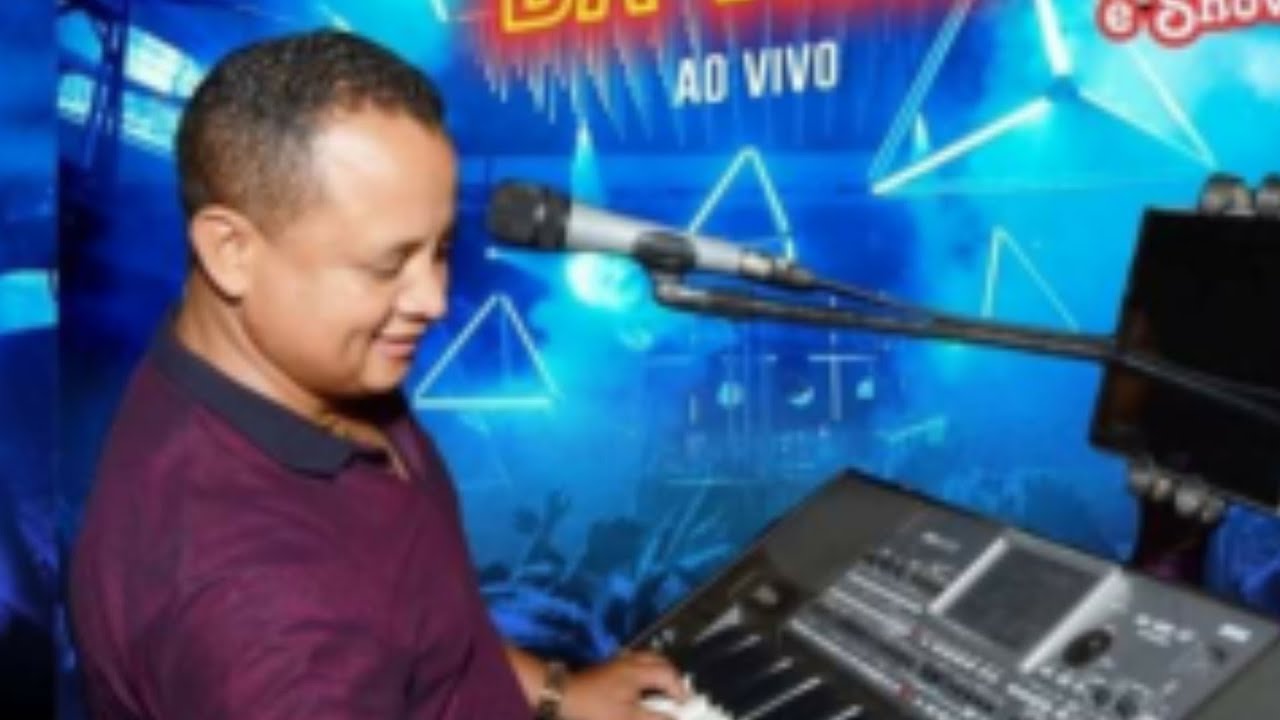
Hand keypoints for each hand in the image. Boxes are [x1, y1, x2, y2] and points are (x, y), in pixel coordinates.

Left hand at [560, 651, 688, 719]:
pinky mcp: (610, 667)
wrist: (563, 695)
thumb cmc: (596, 707)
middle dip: (673, 677)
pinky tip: (643, 686)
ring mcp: (620, 662)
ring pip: (648, 659)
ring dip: (660, 672)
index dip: (680, 690)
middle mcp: (631, 661)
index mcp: (639, 671)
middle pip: (660, 661)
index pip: (669, 674)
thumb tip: (675, 719)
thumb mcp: (628, 718)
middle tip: (678, 696)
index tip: (685, 705)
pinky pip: (636, 662)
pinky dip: (646, 671)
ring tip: (664, 690)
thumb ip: (654, 719)